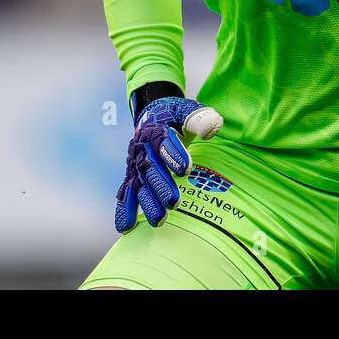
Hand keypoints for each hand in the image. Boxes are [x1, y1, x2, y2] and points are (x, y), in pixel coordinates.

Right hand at [114, 96, 222, 232]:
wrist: (152, 114)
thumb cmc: (176, 115)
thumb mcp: (188, 111)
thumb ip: (200, 118)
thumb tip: (213, 127)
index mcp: (158, 130)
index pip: (165, 143)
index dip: (174, 155)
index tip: (186, 169)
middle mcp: (143, 148)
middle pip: (151, 168)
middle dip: (162, 186)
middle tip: (174, 203)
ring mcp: (136, 163)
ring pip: (140, 184)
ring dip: (148, 203)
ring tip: (159, 221)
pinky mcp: (132, 175)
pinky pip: (125, 193)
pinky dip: (124, 210)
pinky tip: (126, 228)